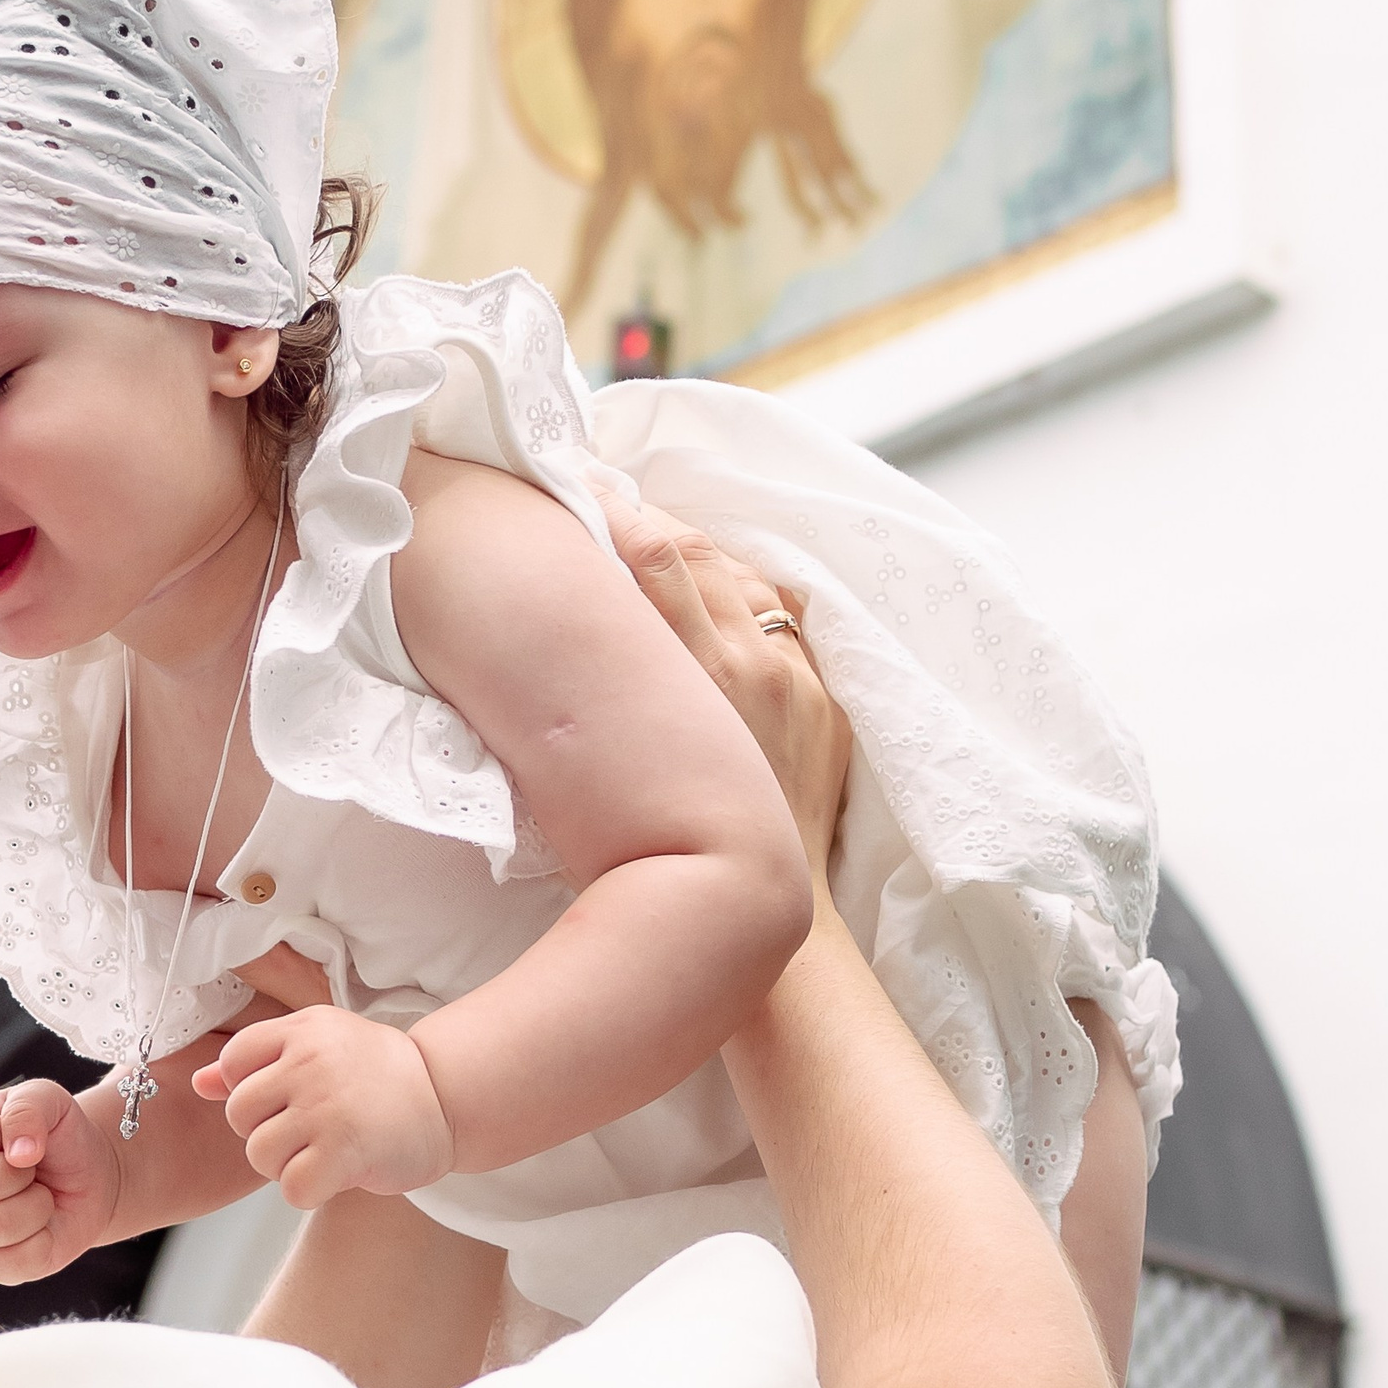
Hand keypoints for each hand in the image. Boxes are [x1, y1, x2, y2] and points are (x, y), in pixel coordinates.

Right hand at [0, 1077, 119, 1283]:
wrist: (94, 1176)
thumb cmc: (61, 1135)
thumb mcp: (50, 1099)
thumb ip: (28, 1107)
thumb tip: (18, 1153)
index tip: (17, 1133)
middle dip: (19, 1175)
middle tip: (33, 1168)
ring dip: (36, 1206)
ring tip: (40, 1194)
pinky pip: (12, 1261)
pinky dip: (42, 1241)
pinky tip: (42, 1225)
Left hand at [192, 1007, 454, 1205]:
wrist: (446, 1098)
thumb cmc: (375, 1076)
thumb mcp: (317, 1048)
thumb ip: (257, 1063)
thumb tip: (199, 1082)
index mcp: (302, 1030)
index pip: (233, 1061)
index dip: (249, 1090)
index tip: (286, 1098)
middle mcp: (311, 1062)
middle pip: (239, 1114)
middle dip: (265, 1132)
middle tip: (308, 1131)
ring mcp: (326, 1106)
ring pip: (259, 1153)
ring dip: (285, 1165)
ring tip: (322, 1151)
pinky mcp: (344, 1150)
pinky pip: (290, 1187)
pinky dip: (308, 1191)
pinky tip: (334, 1174)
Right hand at [596, 493, 850, 882]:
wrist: (751, 895)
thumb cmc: (663, 841)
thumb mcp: (619, 759)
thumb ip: (604, 690)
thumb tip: (564, 635)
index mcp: (697, 676)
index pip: (656, 559)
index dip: (618, 516)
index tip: (581, 492)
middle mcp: (752, 663)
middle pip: (701, 554)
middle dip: (654, 522)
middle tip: (610, 505)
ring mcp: (795, 678)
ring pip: (744, 578)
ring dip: (701, 553)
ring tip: (660, 543)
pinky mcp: (822, 698)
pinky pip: (783, 618)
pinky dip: (746, 596)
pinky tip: (719, 592)